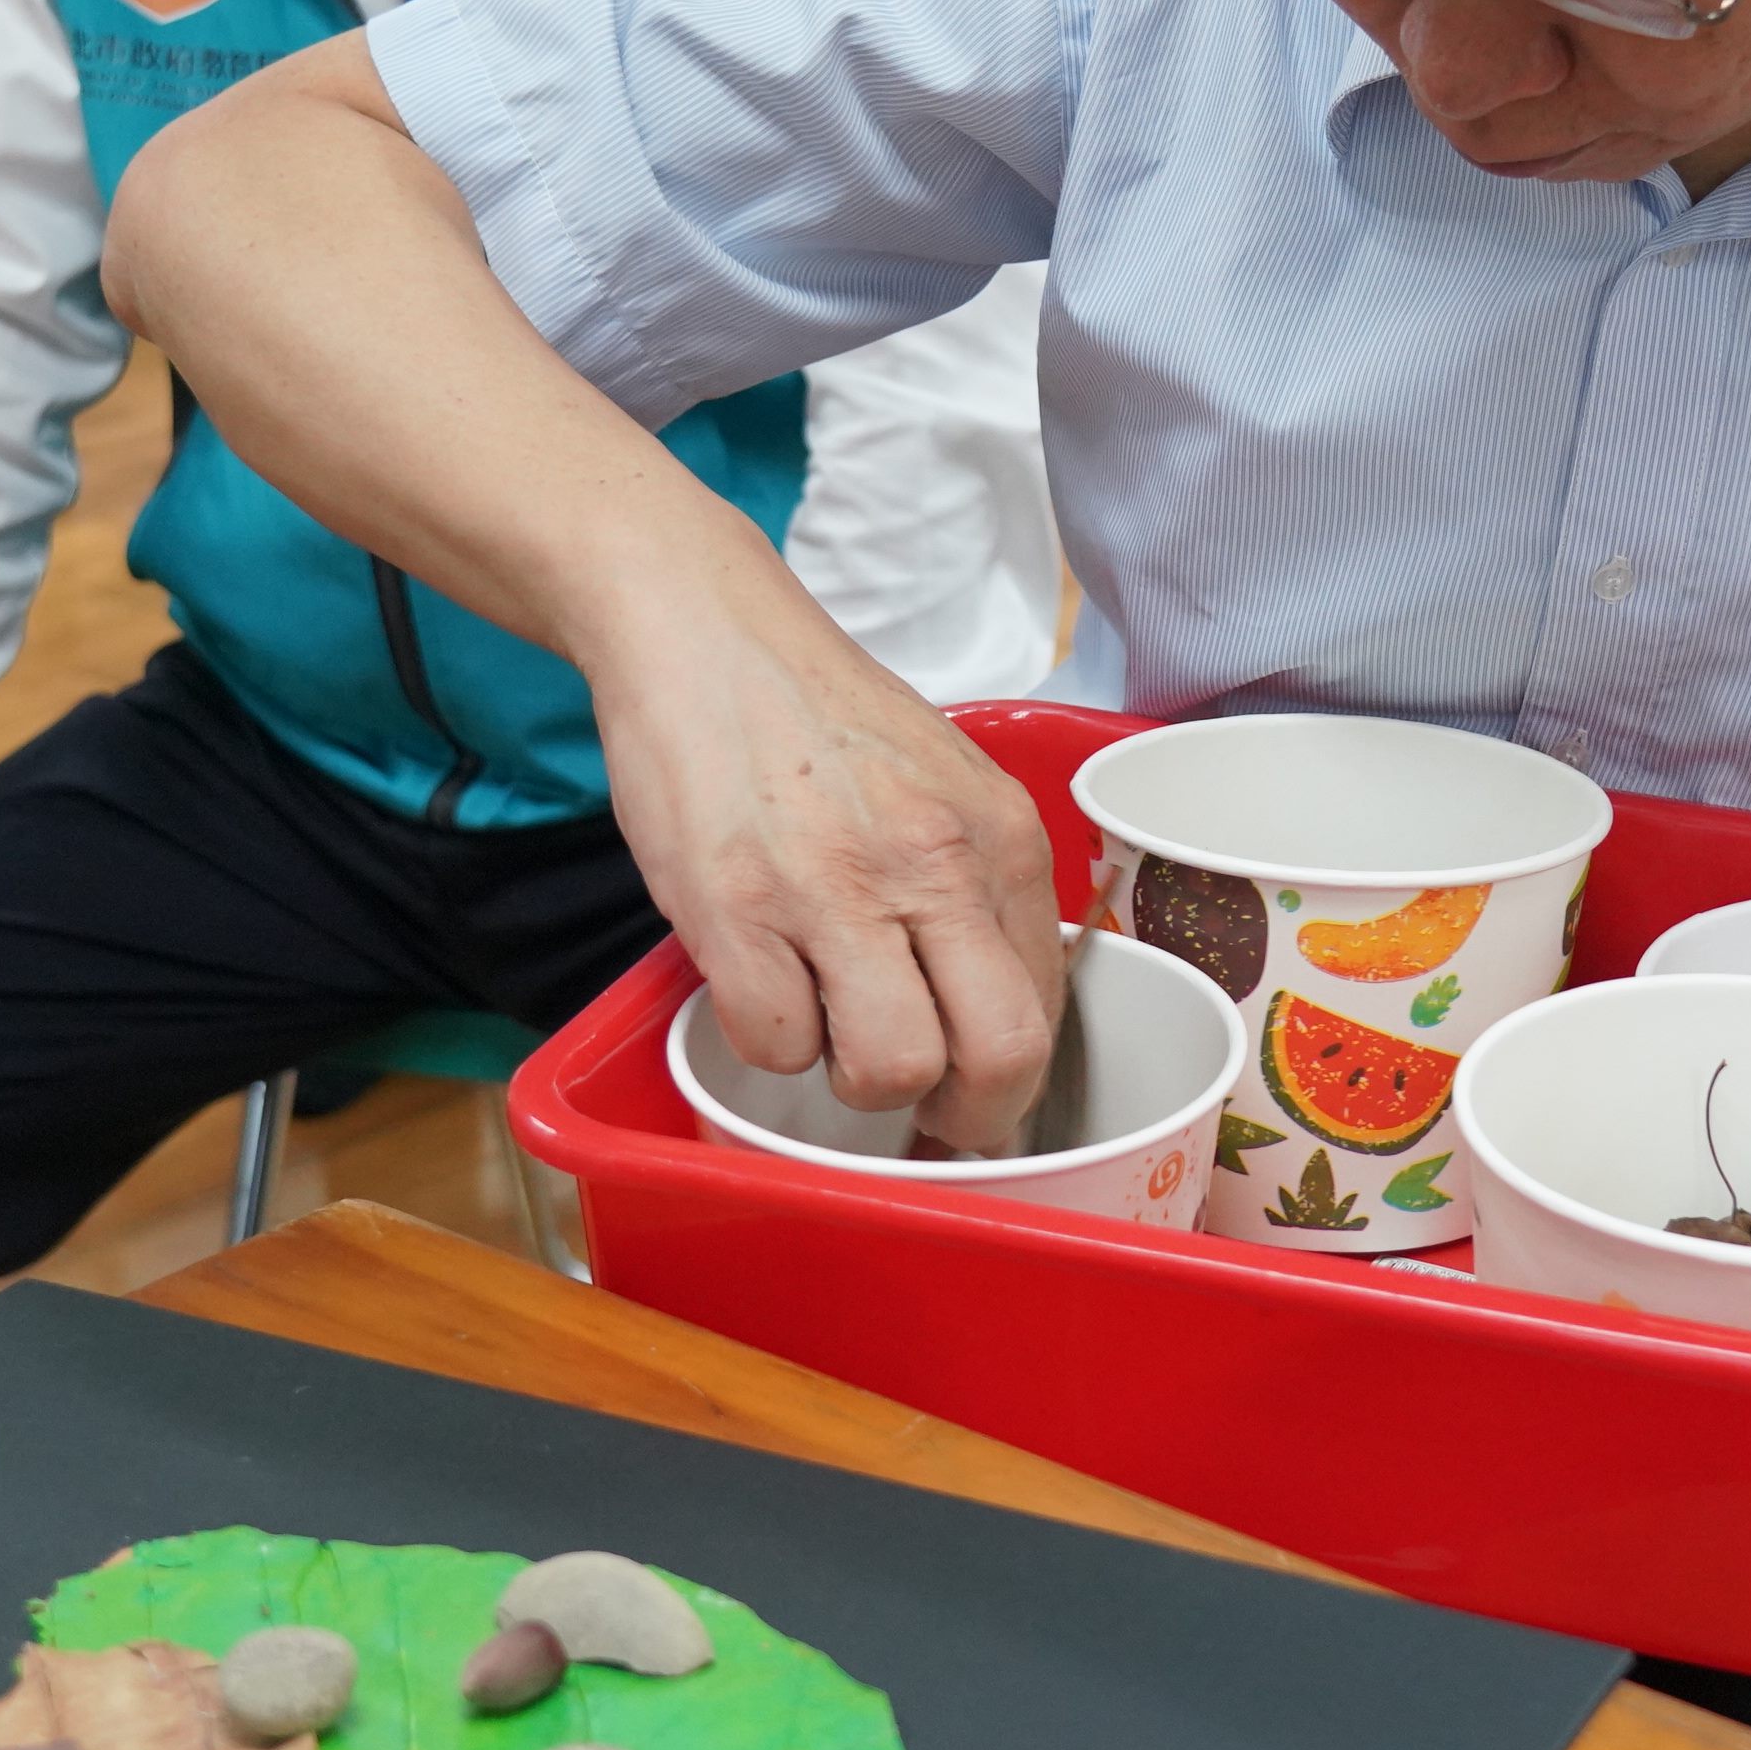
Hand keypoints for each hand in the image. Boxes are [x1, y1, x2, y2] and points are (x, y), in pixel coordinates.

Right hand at [578, 563, 1068, 1150]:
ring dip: (855, 1079)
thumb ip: (980, 889)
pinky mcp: (734, 908)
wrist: (705, 631)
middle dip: (964, 1118)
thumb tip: (997, 1020)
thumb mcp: (945, 783)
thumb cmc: (822, 717)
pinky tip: (761, 983)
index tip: (977, 1101)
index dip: (1014, 1085)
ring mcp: (833, 889)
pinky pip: (776, 1044)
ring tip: (829, 1026)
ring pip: (889, 1068)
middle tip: (923, 1114)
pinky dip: (768, 1041)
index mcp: (1000, 837)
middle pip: (998, 1058)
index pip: (1046, 1010)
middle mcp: (933, 864)